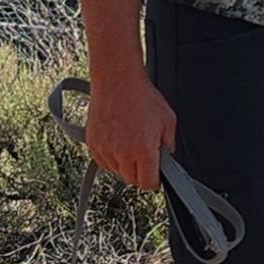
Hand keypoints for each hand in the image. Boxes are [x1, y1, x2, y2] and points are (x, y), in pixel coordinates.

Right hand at [84, 70, 176, 191]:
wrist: (117, 79)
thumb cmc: (142, 96)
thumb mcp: (168, 118)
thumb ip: (169, 143)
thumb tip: (166, 157)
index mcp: (144, 150)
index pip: (147, 184)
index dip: (153, 180)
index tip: (154, 173)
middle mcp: (123, 154)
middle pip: (131, 180)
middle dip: (139, 170)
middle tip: (142, 152)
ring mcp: (106, 150)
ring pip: (116, 171)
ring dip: (124, 163)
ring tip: (129, 140)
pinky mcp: (93, 145)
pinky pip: (104, 162)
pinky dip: (110, 156)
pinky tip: (117, 139)